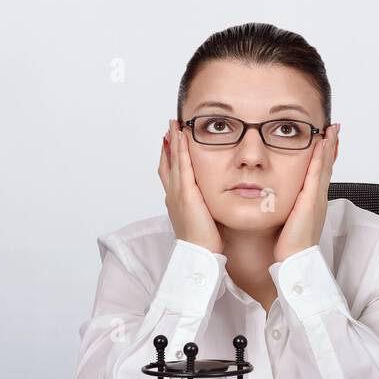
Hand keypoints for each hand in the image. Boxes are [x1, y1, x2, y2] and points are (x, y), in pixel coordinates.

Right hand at [158, 119, 223, 253]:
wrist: (199, 252)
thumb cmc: (204, 240)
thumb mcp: (202, 217)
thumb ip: (204, 204)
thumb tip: (211, 197)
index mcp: (176, 200)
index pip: (170, 173)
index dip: (169, 156)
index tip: (171, 142)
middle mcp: (173, 194)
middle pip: (167, 163)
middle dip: (168, 145)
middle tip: (169, 127)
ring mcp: (177, 193)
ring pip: (173, 161)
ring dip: (173, 142)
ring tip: (173, 126)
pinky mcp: (185, 193)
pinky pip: (182, 166)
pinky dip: (180, 150)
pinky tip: (182, 138)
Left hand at [273, 123, 339, 263]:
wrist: (295, 261)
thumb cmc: (290, 244)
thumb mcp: (291, 219)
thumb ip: (289, 206)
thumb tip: (279, 196)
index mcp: (313, 201)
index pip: (320, 173)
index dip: (325, 155)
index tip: (326, 139)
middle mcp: (318, 197)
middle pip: (327, 166)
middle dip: (331, 146)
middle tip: (334, 127)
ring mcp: (317, 199)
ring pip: (324, 167)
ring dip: (328, 147)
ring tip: (331, 130)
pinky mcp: (311, 201)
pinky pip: (316, 175)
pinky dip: (320, 159)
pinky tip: (321, 145)